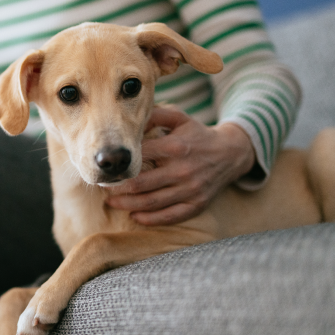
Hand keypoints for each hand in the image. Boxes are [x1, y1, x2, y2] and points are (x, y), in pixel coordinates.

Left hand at [105, 107, 255, 225]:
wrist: (231, 153)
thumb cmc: (197, 134)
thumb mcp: (179, 118)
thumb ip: (154, 115)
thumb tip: (128, 122)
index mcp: (175, 147)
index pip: (140, 157)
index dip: (119, 163)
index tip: (105, 166)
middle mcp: (183, 170)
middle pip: (141, 184)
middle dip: (117, 188)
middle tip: (103, 187)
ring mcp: (191, 189)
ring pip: (151, 202)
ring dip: (127, 205)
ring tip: (111, 202)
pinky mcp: (197, 204)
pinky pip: (170, 216)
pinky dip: (150, 219)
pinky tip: (135, 216)